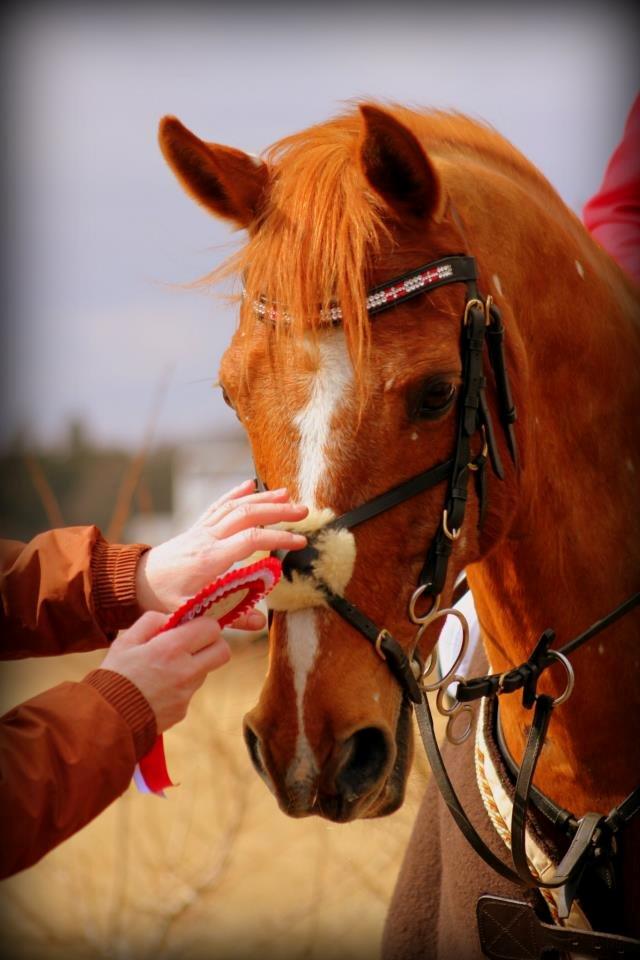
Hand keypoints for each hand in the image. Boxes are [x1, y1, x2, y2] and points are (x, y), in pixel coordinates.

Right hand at [100, 611, 229, 732]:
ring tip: (164, 669)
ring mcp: (186, 694)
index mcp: (171, 649)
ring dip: (193, 666)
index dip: (204, 625)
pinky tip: (158, 688)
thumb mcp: (126, 640)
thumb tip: (172, 619)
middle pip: (222, 652)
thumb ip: (152, 622)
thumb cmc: (114, 676)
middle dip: (212, 644)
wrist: (105, 719)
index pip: (211, 629)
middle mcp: (186, 672)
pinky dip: (180, 686)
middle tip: (192, 644)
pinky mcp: (183, 710)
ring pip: (205, 672)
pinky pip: (190, 691)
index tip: (191, 627)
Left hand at [135, 479, 307, 620]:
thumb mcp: (193, 612)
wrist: (133, 582)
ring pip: (235, 507)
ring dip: (262, 499)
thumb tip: (260, 622)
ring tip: (287, 495)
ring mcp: (201, 530)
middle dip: (277, 512)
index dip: (277, 538)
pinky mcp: (197, 529)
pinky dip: (235, 493)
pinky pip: (218, 506)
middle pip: (246, 516)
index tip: (300, 542)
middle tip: (303, 512)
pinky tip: (250, 485)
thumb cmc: (162, 599)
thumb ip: (228, 616)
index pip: (249, 541)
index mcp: (209, 558)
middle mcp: (207, 538)